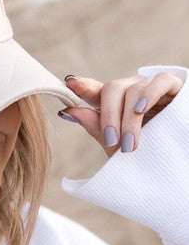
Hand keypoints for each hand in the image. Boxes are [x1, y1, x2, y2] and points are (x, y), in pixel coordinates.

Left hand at [58, 72, 183, 157]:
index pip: (95, 90)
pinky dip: (149, 94)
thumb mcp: (118, 145)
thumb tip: (68, 111)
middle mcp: (130, 91)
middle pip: (111, 89)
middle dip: (109, 116)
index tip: (70, 84)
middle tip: (113, 141)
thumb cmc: (146, 153)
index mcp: (114, 104)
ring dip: (129, 118)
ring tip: (131, 143)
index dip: (83, 86)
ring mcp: (150, 87)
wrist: (176, 163)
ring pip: (133, 89)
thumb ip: (96, 128)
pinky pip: (159, 81)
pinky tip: (141, 109)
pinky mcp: (171, 86)